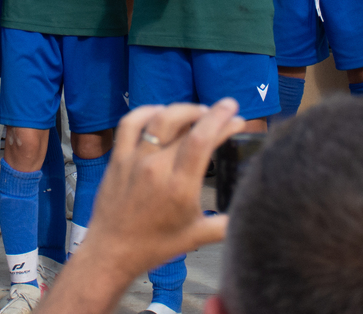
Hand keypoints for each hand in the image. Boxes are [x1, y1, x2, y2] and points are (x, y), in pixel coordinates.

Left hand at [70, 100, 244, 276]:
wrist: (112, 252)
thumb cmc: (154, 246)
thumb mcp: (197, 237)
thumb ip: (226, 223)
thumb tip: (250, 212)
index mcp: (179, 186)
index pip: (203, 140)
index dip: (222, 122)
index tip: (236, 115)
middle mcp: (156, 168)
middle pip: (185, 125)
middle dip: (210, 113)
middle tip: (223, 111)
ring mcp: (134, 160)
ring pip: (160, 118)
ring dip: (183, 109)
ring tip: (198, 111)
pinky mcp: (118, 158)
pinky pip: (130, 124)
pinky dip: (146, 112)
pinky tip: (160, 112)